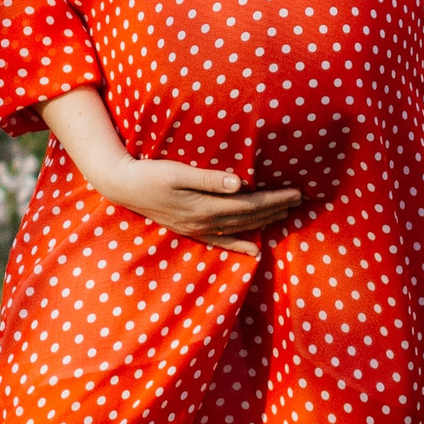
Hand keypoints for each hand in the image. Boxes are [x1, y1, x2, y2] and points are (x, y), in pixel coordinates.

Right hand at [94, 157, 304, 245]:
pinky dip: (240, 245)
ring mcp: (198, 229)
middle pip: (250, 217)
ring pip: (240, 228)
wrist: (123, 187)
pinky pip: (221, 241)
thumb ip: (209, 179)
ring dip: (265, 222)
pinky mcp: (191, 230)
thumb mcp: (178, 172)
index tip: (297, 192)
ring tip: (286, 214)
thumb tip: (239, 183)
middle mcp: (205, 222)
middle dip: (277, 209)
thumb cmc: (150, 173)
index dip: (275, 199)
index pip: (251, 205)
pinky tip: (255, 250)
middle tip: (301, 200)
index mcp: (205, 207)